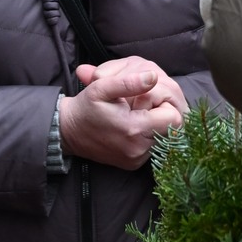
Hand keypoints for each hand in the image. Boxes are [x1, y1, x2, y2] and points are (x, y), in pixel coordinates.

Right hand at [58, 62, 185, 169]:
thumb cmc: (85, 108)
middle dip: (163, 114)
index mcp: (134, 130)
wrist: (67, 132)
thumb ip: (128, 82)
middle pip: (172, 130)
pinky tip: (135, 126)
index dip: (167, 105)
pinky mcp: (133, 164)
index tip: (152, 99)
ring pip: (164, 139)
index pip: (174, 119)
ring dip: (156, 126)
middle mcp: (138, 150)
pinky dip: (149, 136)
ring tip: (138, 115)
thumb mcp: (101, 88)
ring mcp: (136, 160)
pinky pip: (153, 148)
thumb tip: (153, 76)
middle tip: (145, 106)